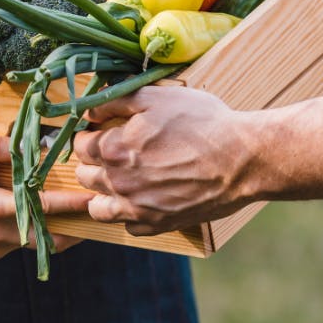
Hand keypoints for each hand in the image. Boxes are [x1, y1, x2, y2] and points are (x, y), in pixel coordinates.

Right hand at [0, 135, 87, 260]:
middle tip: (97, 211)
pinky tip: (38, 214)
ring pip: (36, 243)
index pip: (43, 208)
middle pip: (49, 238)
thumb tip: (32, 141)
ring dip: (56, 229)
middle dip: (76, 227)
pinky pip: (20, 244)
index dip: (73, 204)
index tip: (96, 198)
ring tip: (76, 211)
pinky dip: (34, 231)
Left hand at [73, 86, 256, 234]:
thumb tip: (89, 108)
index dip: (89, 136)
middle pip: (84, 176)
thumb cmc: (203, 123)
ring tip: (119, 181)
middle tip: (111, 154)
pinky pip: (128, 227)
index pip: (79, 146)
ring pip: (98, 208)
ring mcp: (137, 208)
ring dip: (102, 194)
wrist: (243, 159)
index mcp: (113, 149)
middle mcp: (118, 183)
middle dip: (92, 163)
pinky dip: (130, 215)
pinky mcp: (158, 225)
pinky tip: (143, 199)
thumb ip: (116, 100)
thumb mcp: (157, 96)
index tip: (100, 133)